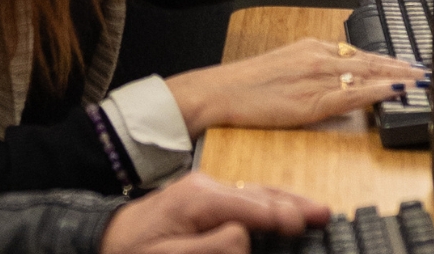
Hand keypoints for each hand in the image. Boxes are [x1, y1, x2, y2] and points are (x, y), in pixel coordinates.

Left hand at [98, 172, 327, 253]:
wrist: (107, 238)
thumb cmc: (135, 250)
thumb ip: (212, 246)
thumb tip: (245, 235)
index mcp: (198, 198)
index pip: (250, 205)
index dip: (280, 215)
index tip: (306, 223)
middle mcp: (206, 187)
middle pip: (260, 194)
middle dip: (292, 205)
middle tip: (326, 214)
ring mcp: (207, 189)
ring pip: (256, 193)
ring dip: (287, 202)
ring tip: (317, 211)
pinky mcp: (207, 197)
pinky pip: (246, 197)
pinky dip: (270, 203)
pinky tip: (287, 209)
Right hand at [164, 38, 423, 137]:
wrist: (219, 92)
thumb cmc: (246, 84)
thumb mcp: (284, 66)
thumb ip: (312, 69)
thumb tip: (338, 78)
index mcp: (310, 48)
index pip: (359, 53)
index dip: (388, 60)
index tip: (408, 65)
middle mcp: (316, 57)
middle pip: (369, 61)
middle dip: (401, 67)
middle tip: (427, 73)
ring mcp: (315, 77)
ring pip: (366, 75)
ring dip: (398, 78)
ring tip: (421, 82)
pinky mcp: (311, 100)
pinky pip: (351, 95)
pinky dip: (376, 92)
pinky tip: (394, 92)